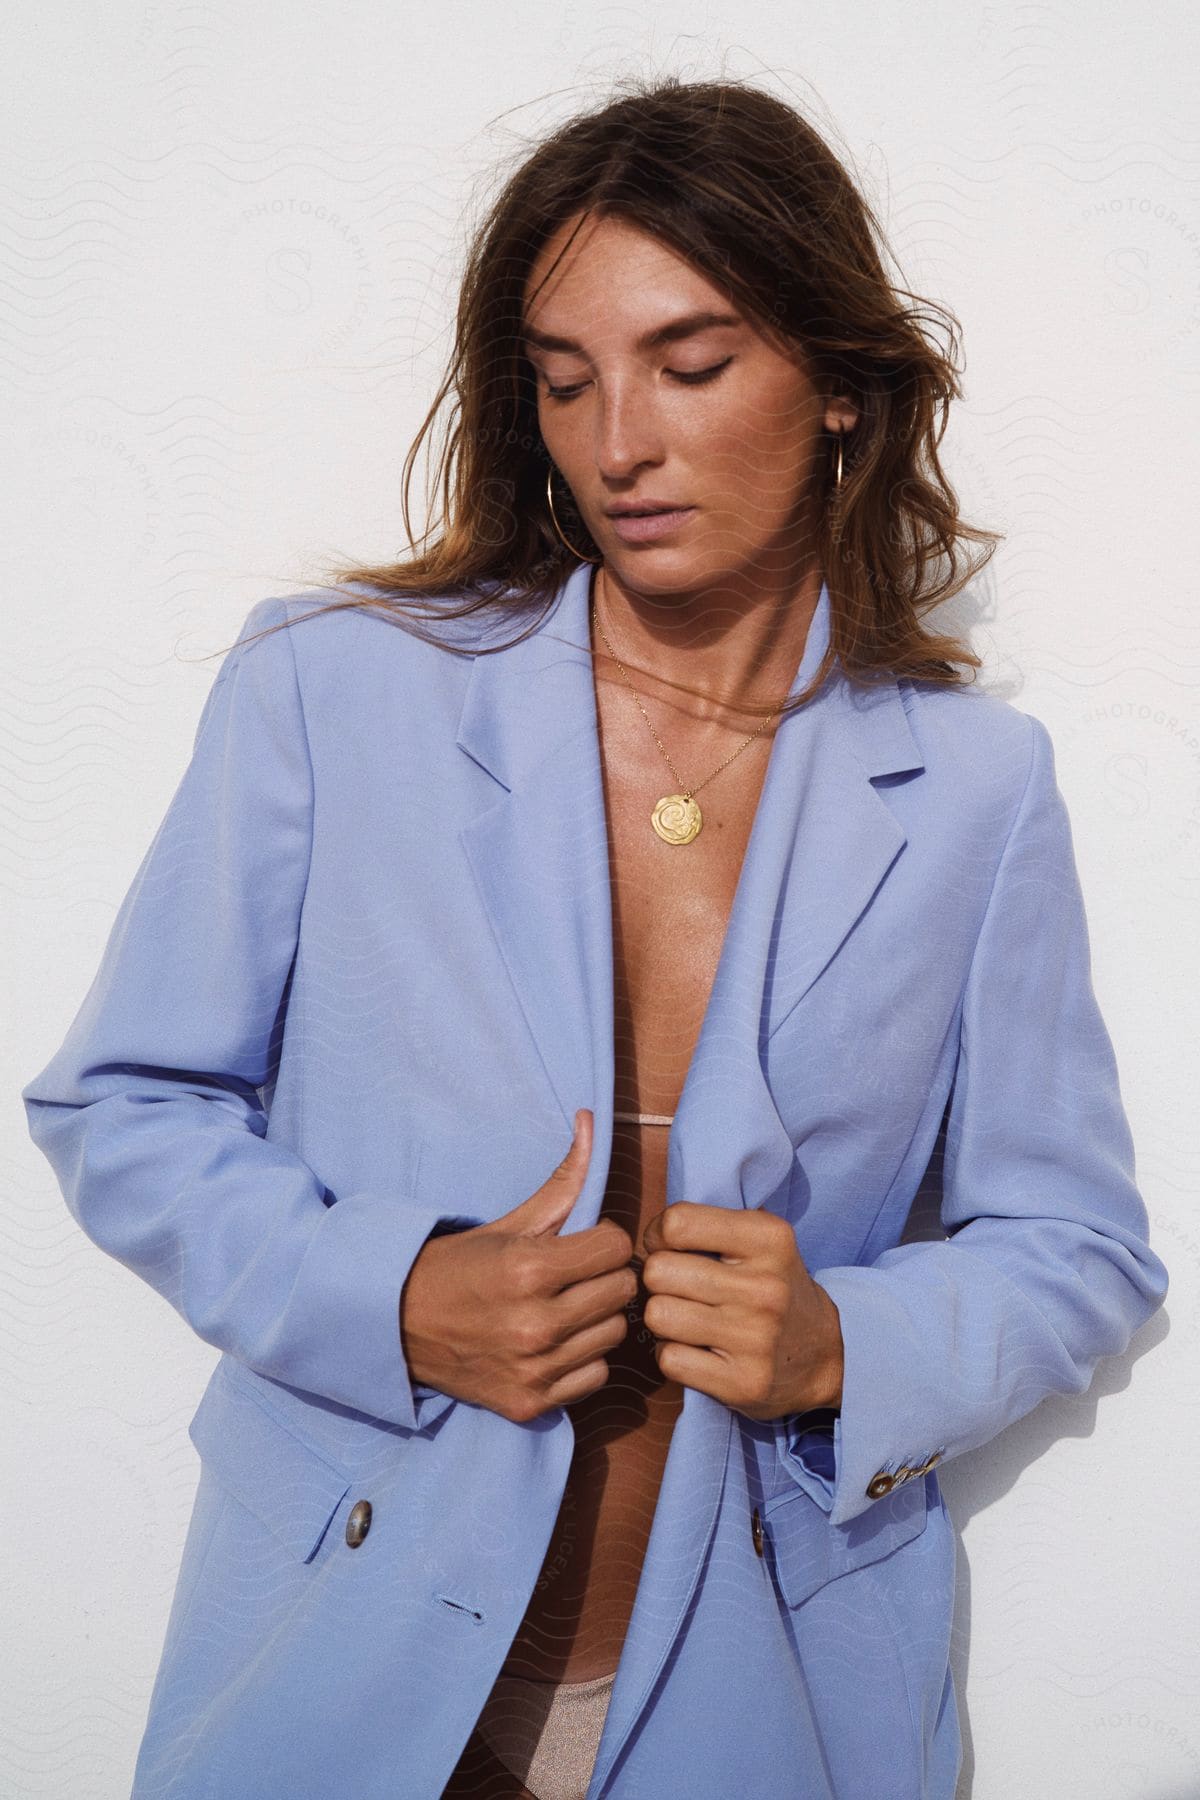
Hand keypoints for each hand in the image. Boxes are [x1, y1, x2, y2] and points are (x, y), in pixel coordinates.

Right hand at [399, 1110, 637, 1423]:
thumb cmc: (457, 1266)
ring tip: (564, 1308)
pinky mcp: (530, 1403)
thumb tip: (592, 1119)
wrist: (396, 1326)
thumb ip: (562, 1180)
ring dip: (597, 1318)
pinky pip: (595, 1375)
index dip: (603, 1240)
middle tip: (575, 1275)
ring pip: (614, 1334)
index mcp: (530, 1269)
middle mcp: (535, 1323)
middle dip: (604, 1276)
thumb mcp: (508, 1223)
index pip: (616, 1247)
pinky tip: (554, 1344)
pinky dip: (582, 1360)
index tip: (582, 1244)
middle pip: (623, 1291)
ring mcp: (534, 1368)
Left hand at [640, 1202, 843, 1420]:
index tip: (672, 1249)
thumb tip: (648, 1238)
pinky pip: (668, 1359)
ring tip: (689, 1320)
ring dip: (664, 1319)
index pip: (678, 1222)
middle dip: (659, 1280)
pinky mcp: (743, 1383)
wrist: (826, 1354)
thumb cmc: (774, 1288)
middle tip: (681, 1289)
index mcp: (769, 1239)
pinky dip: (674, 1356)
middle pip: (658, 1272)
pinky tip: (698, 1351)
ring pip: (657, 1315)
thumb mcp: (759, 1240)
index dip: (659, 1236)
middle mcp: (765, 1287)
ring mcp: (756, 1338)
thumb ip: (707, 1226)